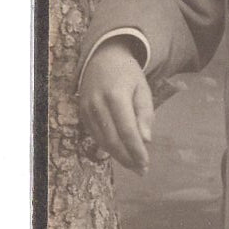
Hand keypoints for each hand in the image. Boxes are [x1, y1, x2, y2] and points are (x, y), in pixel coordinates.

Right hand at [78, 40, 154, 173]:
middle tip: (141, 171)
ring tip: (134, 166)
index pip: (127, 131)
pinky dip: (108, 147)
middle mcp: (97, 104)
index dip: (136, 150)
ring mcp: (86, 109)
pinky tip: (121, 153)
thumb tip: (145, 140)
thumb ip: (145, 114)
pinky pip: (95, 135)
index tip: (146, 164)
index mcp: (116, 96)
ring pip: (101, 141)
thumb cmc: (128, 74)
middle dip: (127, 158)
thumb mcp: (143, 88)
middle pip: (112, 140)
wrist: (103, 57)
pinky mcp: (81, 113)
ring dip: (118, 157)